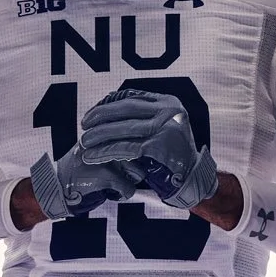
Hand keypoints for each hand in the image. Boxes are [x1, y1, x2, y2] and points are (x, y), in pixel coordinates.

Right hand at [27, 141, 138, 221]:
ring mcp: (106, 157)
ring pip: (138, 171)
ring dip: (132, 181)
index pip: (136, 134)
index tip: (134, 157)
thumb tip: (141, 147)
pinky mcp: (105, 175)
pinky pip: (129, 188)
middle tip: (124, 174)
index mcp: (105, 130)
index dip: (141, 148)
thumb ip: (114, 143)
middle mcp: (107, 140)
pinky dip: (124, 195)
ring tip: (118, 184)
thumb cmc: (79, 168)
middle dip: (137, 167)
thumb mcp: (95, 148)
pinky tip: (114, 193)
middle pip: (141, 154)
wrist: (55, 185)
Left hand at [79, 87, 217, 211]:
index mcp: (169, 103)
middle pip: (126, 109)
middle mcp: (168, 112)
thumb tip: (110, 104)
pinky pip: (125, 148)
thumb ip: (145, 115)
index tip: (93, 112)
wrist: (191, 179)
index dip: (109, 104)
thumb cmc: (173, 154)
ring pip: (123, 129)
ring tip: (84, 141)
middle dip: (101, 115)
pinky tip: (92, 156)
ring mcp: (164, 128)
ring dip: (100, 135)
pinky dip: (106, 152)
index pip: (132, 98)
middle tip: (84, 124)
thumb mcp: (164, 127)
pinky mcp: (158, 147)